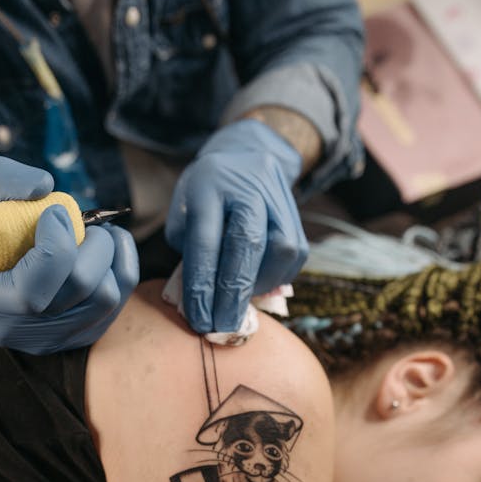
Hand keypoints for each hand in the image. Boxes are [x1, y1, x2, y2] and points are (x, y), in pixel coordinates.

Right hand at [0, 157, 138, 353]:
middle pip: (78, 289)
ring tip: (96, 234)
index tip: (57, 214)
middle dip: (92, 245)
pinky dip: (123, 265)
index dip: (56, 248)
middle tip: (86, 224)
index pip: (30, 293)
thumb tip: (42, 186)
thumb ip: (1, 179)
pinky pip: (120, 302)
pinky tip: (110, 247)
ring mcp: (50, 338)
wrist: (2, 261)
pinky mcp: (80, 335)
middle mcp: (14, 328)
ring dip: (109, 254)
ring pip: (106, 297)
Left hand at [165, 119, 306, 332]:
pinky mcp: (296, 212)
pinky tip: (258, 285)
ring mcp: (277, 196)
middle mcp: (247, 186)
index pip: (206, 240)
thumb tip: (201, 300)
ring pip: (281, 249)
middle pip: (247, 243)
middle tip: (223, 326)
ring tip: (240, 303)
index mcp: (209, 185)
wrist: (244, 154)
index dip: (203, 285)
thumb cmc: (205, 194)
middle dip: (234, 293)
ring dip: (260, 285)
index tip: (200, 319)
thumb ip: (191, 251)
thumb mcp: (184, 212)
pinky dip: (276, 277)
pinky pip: (295, 253)